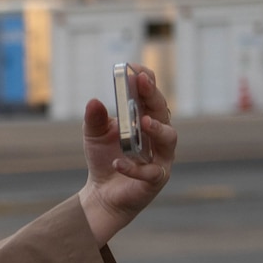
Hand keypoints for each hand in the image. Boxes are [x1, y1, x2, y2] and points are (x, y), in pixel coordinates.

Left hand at [79, 65, 176, 245]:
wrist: (103, 194)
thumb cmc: (105, 157)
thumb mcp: (94, 135)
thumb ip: (93, 119)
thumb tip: (94, 101)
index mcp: (146, 118)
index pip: (151, 95)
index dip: (146, 80)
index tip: (133, 68)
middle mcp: (159, 135)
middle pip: (162, 111)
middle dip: (153, 95)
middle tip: (141, 82)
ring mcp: (161, 156)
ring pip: (169, 138)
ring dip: (157, 128)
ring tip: (143, 122)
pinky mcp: (156, 179)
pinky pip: (150, 172)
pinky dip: (134, 166)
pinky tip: (118, 161)